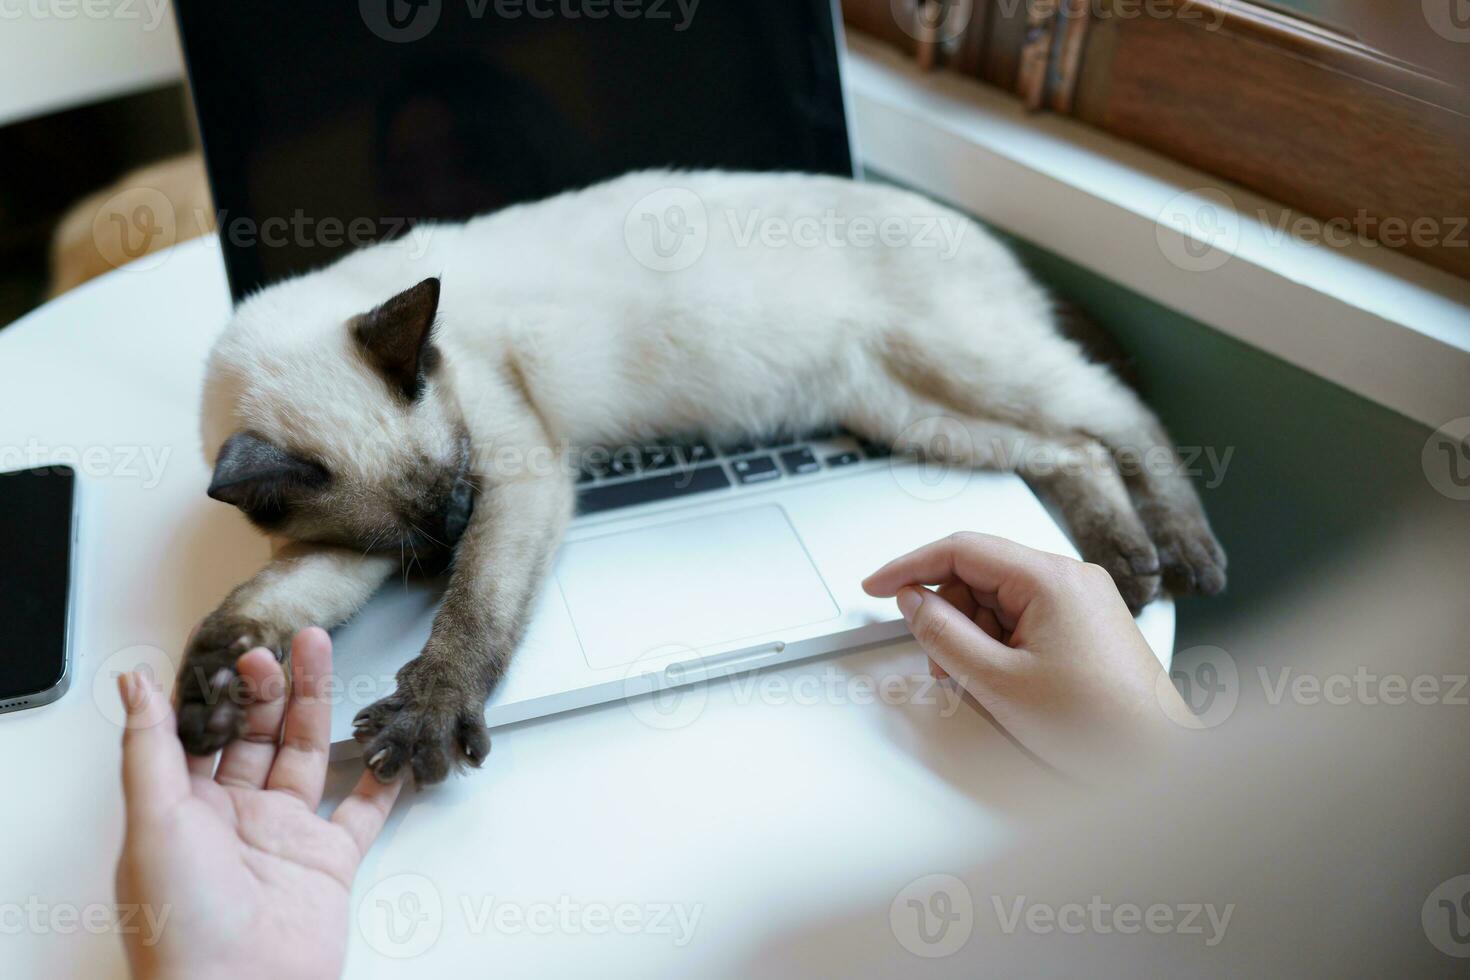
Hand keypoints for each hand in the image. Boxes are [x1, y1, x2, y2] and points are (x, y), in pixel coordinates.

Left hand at [115, 628, 402, 979]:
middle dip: (271, 685)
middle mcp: (235, 819)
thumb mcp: (152, 821)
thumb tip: (134, 684)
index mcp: (185, 810)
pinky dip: (382, 782)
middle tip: (285, 643)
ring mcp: (285, 837)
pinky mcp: (329, 861)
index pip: (202, 731)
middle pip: (258, 734)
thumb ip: (149, 747)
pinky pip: (363, 812)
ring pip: (306, 754)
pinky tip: (389, 750)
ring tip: (323, 657)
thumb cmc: (182, 924)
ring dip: (316, 705)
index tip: (236, 647)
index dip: (219, 688)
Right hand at [863, 533, 1194, 776]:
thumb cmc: (1101, 726)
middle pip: (979, 576)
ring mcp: (1082, 601)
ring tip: (980, 687)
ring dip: (973, 638)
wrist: (1160, 763)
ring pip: (998, 602)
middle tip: (939, 663)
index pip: (961, 549)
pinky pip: (1024, 621)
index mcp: (1051, 578)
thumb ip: (943, 635)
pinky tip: (1002, 685)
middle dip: (948, 616)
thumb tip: (914, 603)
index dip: (909, 566)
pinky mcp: (1085, 626)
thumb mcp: (997, 682)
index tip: (877, 586)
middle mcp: (1071, 578)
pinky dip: (1000, 647)